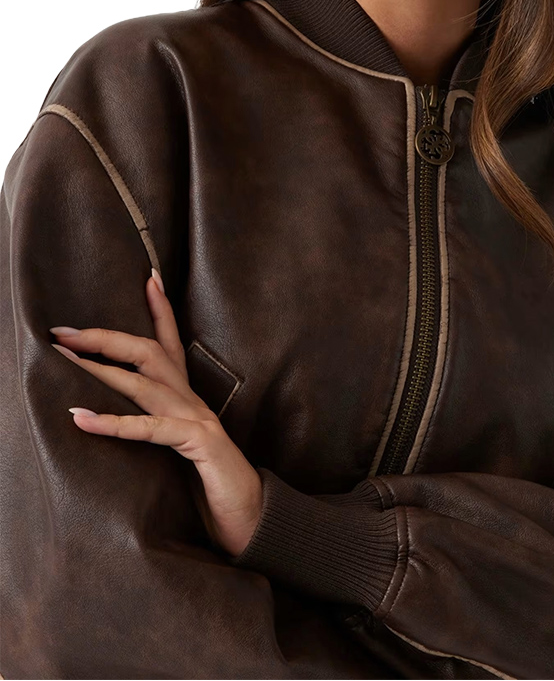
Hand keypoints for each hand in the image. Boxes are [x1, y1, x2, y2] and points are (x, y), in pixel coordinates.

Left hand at [48, 269, 262, 557]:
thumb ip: (157, 427)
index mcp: (188, 399)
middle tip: (61, 330)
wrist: (251, 516)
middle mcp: (192, 401)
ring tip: (63, 360)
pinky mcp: (198, 443)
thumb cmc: (209, 486)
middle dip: (105, 337)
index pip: (171, 343)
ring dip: (101, 369)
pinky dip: (115, 423)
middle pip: (150, 352)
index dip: (161, 309)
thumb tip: (113, 416)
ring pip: (146, 382)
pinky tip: (82, 419)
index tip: (147, 277)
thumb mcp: (178, 449)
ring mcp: (197, 419)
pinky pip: (151, 430)